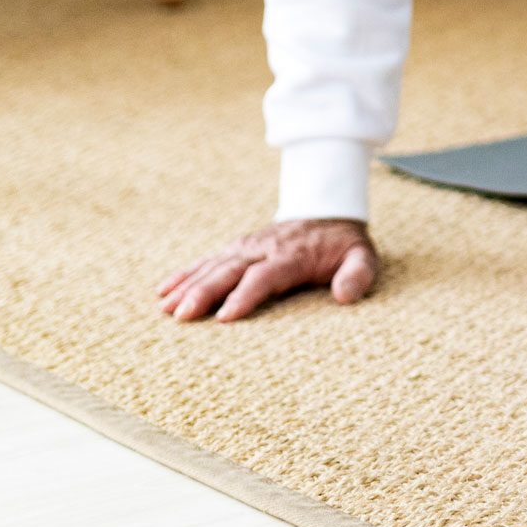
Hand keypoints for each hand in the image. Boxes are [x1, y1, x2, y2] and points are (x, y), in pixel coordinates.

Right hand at [156, 218, 377, 321]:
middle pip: (230, 270)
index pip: (265, 276)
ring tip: (166, 309)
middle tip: (182, 315)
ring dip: (188, 286)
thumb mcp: (362, 256)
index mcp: (292, 255)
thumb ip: (358, 275)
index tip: (225, 317)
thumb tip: (346, 297)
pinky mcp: (237, 248)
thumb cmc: (343, 243)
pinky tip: (164, 291)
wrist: (328, 209)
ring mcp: (247, 246)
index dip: (245, 295)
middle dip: (205, 292)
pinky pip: (207, 260)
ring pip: (213, 266)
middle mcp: (264, 248)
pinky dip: (185, 274)